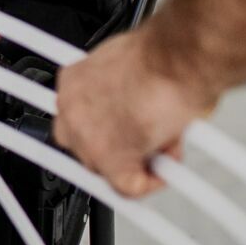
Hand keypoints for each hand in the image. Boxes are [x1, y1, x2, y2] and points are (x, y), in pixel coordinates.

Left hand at [54, 29, 215, 197]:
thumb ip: (119, 91)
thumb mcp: (127, 67)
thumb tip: (130, 103)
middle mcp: (71, 110)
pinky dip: (153, 182)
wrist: (174, 60)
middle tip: (149, 138)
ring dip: (139, 161)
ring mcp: (86, 138)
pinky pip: (129, 188)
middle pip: (87, 145)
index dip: (106, 128)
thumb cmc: (162, 57)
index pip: (79, 117)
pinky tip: (167, 163)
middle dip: (122, 146)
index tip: (121, 133)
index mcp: (74, 83)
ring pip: (106, 168)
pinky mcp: (111, 161)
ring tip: (164, 140)